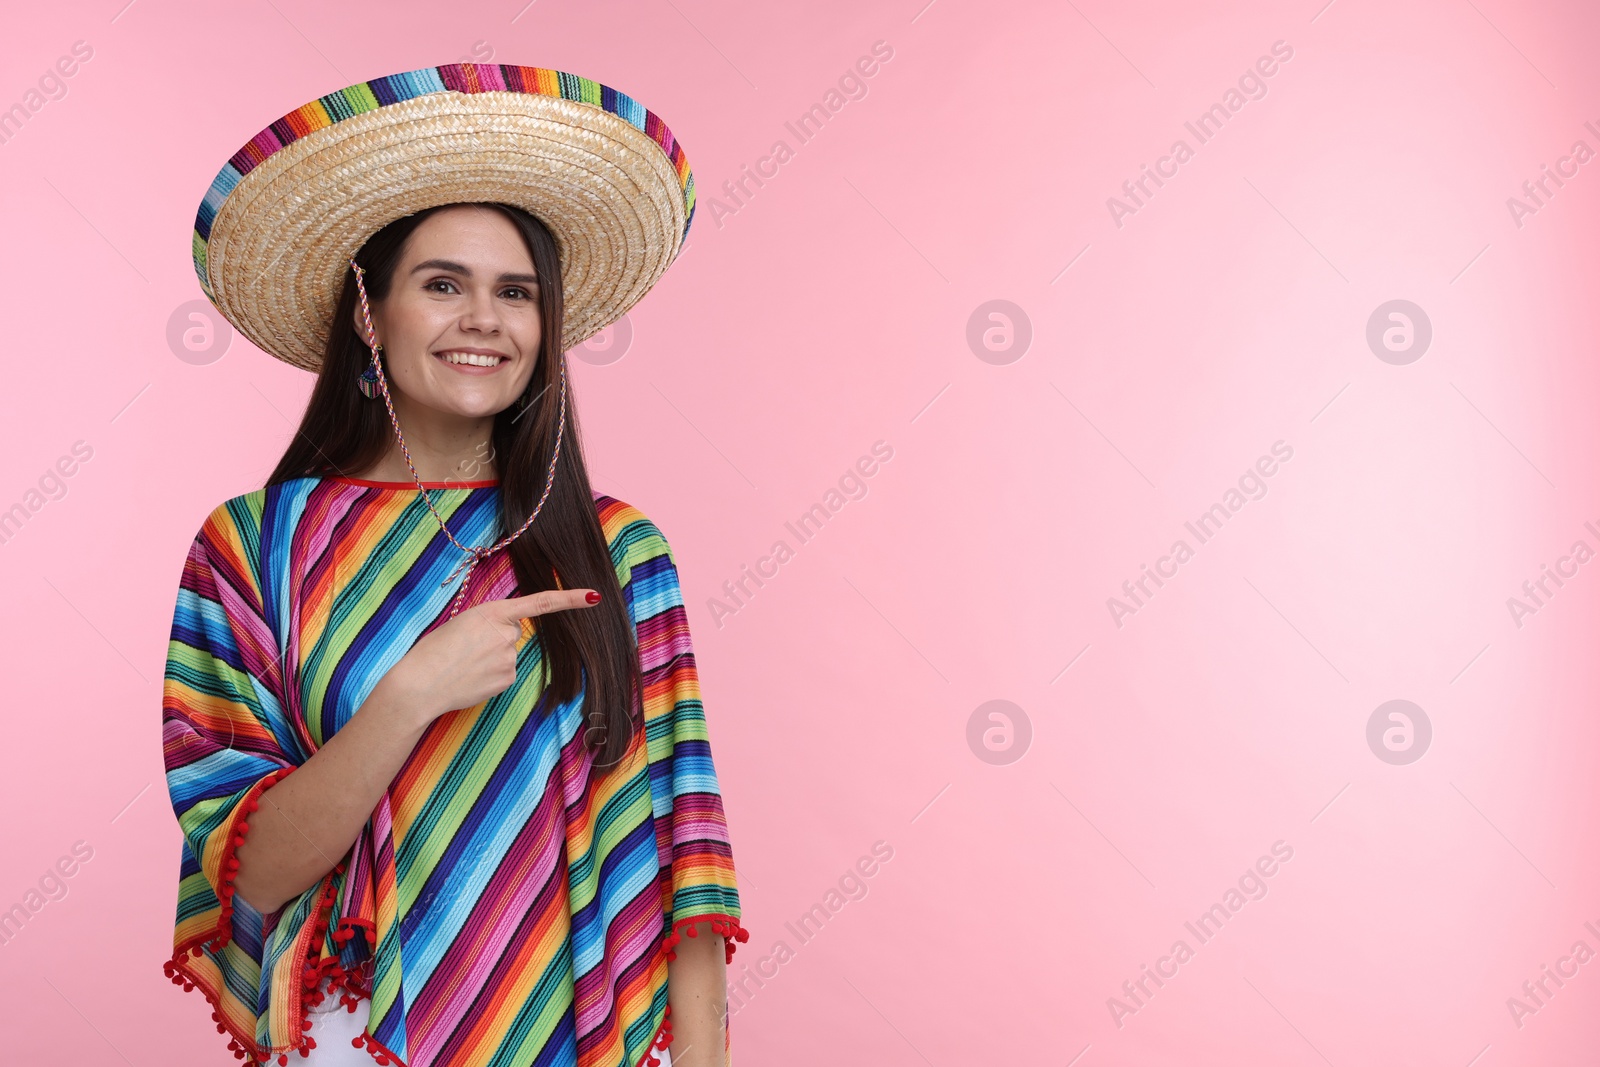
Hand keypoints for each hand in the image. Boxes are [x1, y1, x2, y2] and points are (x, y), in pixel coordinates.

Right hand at [378, 588, 600, 728]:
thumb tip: (507, 634)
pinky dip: (489, 676)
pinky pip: (504, 674)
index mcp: (492, 612)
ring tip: (462, 665)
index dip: (569, 599)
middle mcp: (506, 634)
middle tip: (464, 649)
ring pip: (506, 655)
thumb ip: (488, 623)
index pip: (540, 603)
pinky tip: (470, 678)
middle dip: (493, 639)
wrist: (419, 685)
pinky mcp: (507, 679)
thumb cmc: (432, 651)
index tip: (593, 596)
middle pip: (512, 633)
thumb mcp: (460, 624)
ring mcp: (509, 658)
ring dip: (489, 659)